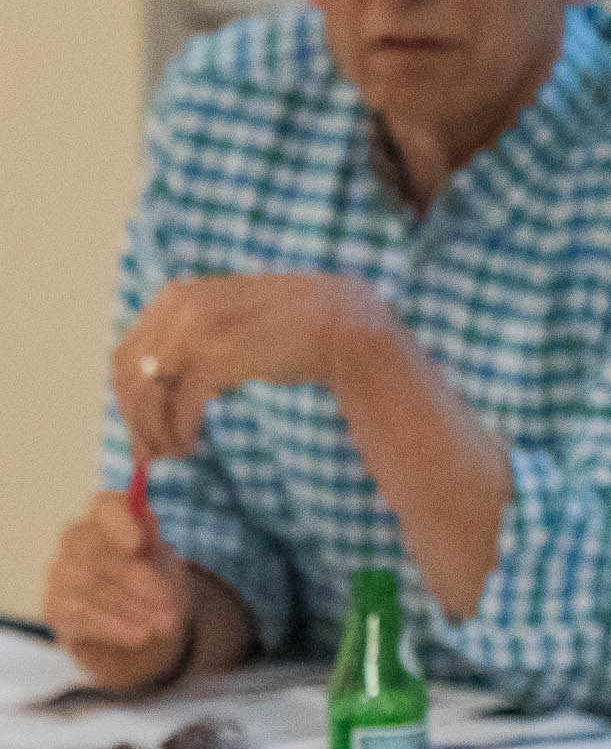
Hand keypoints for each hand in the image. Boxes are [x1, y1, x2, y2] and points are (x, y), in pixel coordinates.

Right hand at [43, 493, 195, 690]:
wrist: (135, 608)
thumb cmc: (150, 569)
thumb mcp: (159, 555)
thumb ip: (152, 543)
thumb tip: (145, 533)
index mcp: (106, 514)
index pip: (105, 506)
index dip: (119, 523)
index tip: (140, 544)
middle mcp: (76, 538)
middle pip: (97, 554)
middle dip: (136, 580)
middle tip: (167, 601)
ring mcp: (60, 572)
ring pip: (90, 588)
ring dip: (131, 608)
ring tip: (165, 624)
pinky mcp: (56, 606)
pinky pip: (82, 616)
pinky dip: (116, 627)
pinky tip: (142, 635)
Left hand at [115, 274, 394, 459]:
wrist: (345, 322)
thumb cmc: (292, 327)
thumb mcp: (233, 318)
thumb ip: (192, 334)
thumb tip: (154, 380)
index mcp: (180, 294)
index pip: (127, 353)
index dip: (125, 397)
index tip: (138, 428)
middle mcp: (182, 305)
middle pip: (130, 375)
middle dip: (134, 419)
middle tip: (148, 454)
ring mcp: (199, 327)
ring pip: (149, 392)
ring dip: (154, 430)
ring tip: (173, 452)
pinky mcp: (220, 354)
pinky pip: (181, 402)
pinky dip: (179, 429)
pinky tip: (190, 443)